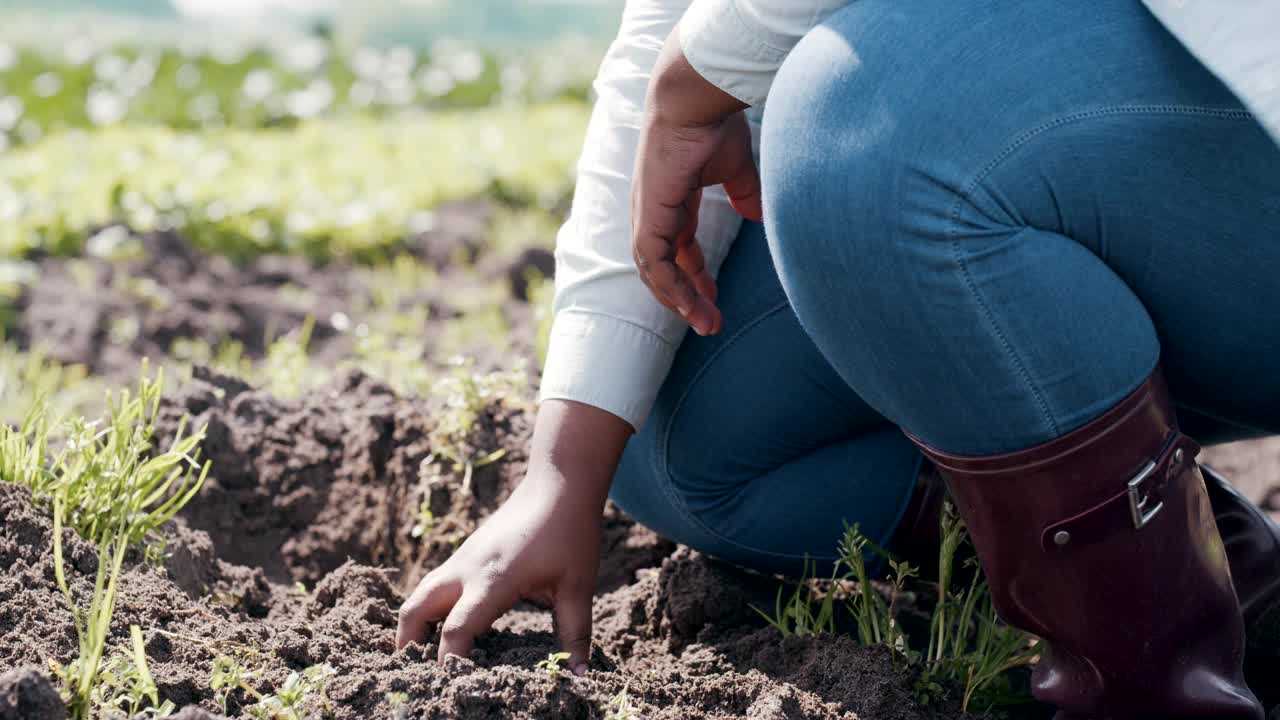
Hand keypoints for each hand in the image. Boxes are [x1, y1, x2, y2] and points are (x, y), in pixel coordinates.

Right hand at [395, 400, 629, 675]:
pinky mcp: (466, 552)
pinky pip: (435, 583)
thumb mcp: (578, 587)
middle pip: (417, 609)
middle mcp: (468, 569)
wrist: (559, 482)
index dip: (449, 662)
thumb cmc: (571, 532)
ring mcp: (463, 558)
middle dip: (409, 644)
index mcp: (494, 580)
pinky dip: (429, 607)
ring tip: (423, 655)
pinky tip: (444, 625)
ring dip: (415, 624)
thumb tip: (581, 676)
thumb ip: (575, 634)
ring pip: (420, 593)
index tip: (453, 687)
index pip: (456, 630)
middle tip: (416, 673)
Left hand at [632, 29, 762, 336]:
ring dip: (680, 300)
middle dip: (687, 297)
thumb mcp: (734, 167)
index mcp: (672, 200)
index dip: (694, 276)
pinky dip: (670, 287)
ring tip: (705, 323)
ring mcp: (648, 214)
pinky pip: (655, 263)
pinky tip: (689, 305)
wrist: (693, 100)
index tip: (714, 298)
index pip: (678, 248)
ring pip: (657, 272)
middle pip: (665, 267)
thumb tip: (757, 215)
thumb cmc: (713, 123)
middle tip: (710, 324)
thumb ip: (743, 193)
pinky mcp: (649, 216)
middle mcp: (655, 211)